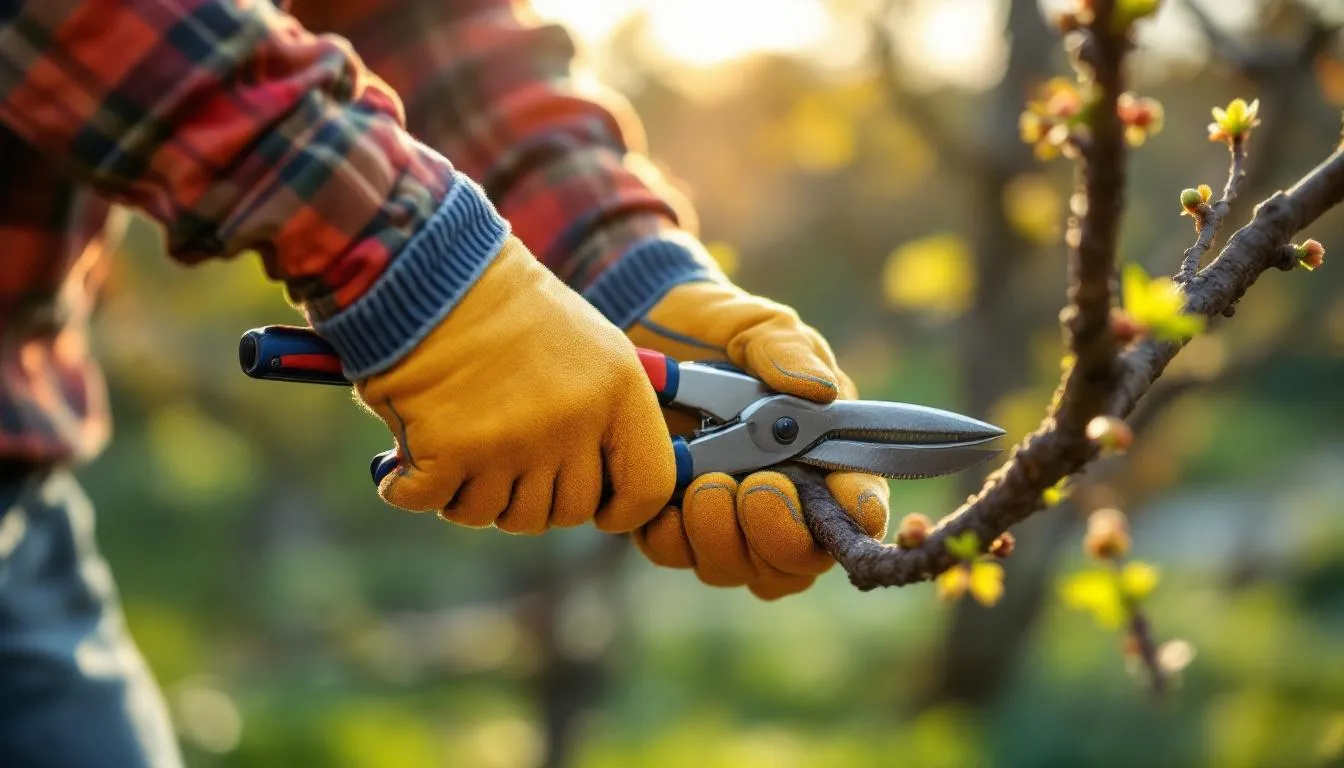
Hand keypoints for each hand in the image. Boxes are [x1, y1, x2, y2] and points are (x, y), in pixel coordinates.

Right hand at [355, 236, 674, 533]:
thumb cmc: (509, 311)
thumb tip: (609, 487)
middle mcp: (572, 423)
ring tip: (459, 440)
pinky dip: (410, 485)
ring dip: (471, 491)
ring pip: (496, 515)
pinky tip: (410, 454)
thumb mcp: (591, 348)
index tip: (601, 507)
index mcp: (618, 394)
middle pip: (565, 512)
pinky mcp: (450, 452)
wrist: (431, 271)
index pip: (648, 488)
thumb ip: (608, 416)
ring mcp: (512, 443)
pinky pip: (432, 503)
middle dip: (533, 496)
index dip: (623, 509)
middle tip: (505, 455)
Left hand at [627, 277, 889, 598]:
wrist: (639, 324)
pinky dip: (673, 539)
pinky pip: (680, 556)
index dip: (858, 515)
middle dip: (780, 533)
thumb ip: (786, 351)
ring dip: (723, 537)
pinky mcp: (673, 521)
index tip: (842, 499)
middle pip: (801, 559)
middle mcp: (782, 497)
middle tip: (753, 487)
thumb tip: (819, 390)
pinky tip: (665, 506)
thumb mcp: (755, 326)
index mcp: (822, 454)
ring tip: (703, 483)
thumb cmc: (714, 327)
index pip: (858, 506)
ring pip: (743, 567)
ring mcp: (728, 518)